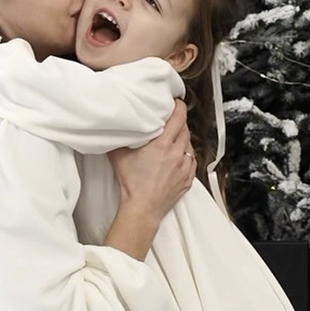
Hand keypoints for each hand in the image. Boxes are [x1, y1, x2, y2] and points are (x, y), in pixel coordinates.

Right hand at [108, 100, 195, 221]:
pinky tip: (178, 155)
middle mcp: (177, 154)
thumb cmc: (131, 184)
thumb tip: (116, 127)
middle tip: (171, 119)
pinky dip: (187, 155)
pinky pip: (192, 160)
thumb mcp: (119, 156)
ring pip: (190, 144)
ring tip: (173, 138)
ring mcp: (184, 167)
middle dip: (179, 121)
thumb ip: (120, 139)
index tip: (176, 103)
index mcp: (162, 145)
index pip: (178, 118)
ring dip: (183, 138)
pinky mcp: (187, 179)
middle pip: (185, 129)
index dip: (178, 107)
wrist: (142, 208)